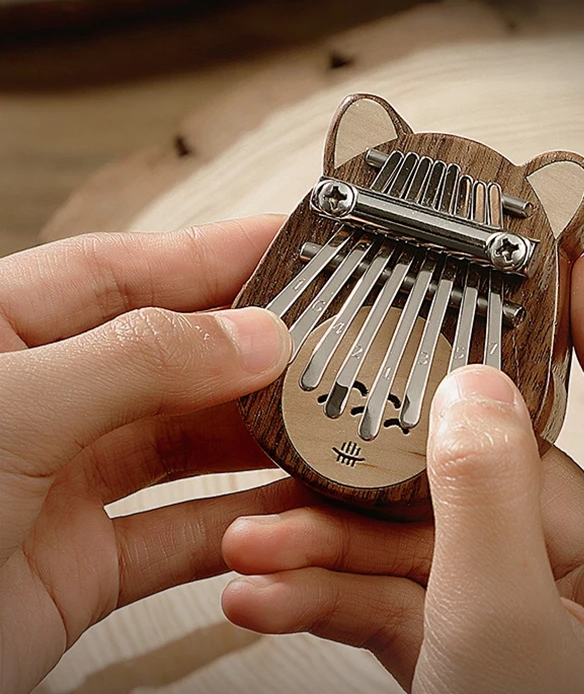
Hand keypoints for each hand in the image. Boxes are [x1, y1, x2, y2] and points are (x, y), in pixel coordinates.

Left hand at [0, 218, 310, 693]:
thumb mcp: (14, 411)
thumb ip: (139, 360)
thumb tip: (255, 334)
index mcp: (2, 335)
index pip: (128, 270)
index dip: (215, 251)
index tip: (292, 240)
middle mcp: (43, 402)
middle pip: (173, 356)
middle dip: (254, 348)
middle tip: (331, 335)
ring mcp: (67, 483)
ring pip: (189, 444)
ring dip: (259, 437)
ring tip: (325, 416)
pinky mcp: (86, 563)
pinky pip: (185, 530)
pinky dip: (242, 522)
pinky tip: (291, 507)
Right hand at [221, 253, 583, 692]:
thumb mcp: (502, 636)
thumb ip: (489, 499)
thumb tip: (475, 390)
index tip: (580, 274)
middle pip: (509, 485)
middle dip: (404, 473)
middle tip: (346, 417)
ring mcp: (529, 627)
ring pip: (438, 547)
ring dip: (344, 544)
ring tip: (262, 537)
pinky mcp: (468, 659)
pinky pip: (404, 605)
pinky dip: (338, 596)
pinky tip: (269, 591)